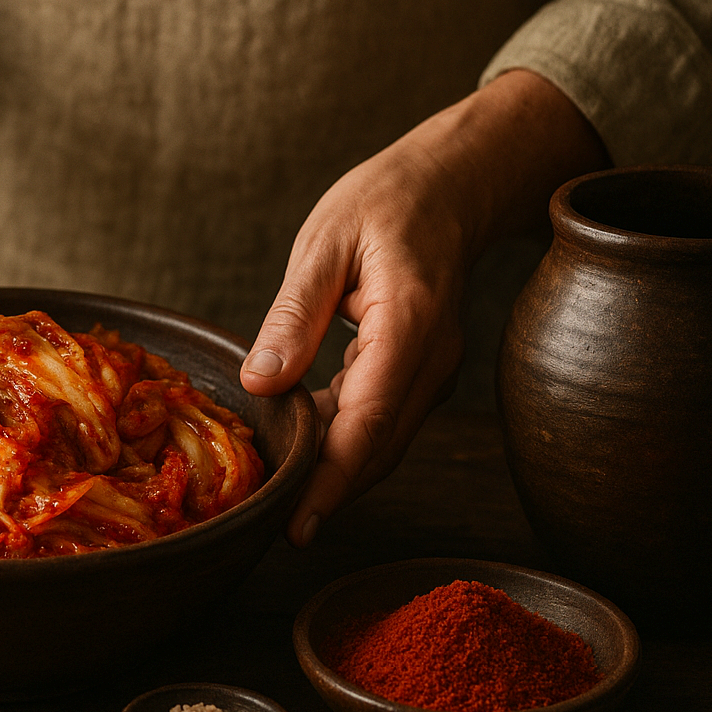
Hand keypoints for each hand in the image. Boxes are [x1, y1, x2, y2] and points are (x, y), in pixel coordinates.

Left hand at [241, 70, 607, 546]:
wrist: (451, 186)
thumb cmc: (385, 203)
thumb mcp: (325, 244)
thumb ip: (293, 315)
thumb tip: (260, 381)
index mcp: (408, 325)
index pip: (367, 423)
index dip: (330, 482)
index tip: (296, 526)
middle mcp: (432, 361)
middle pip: (377, 448)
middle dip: (327, 493)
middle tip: (271, 526)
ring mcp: (434, 372)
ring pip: (382, 443)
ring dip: (334, 472)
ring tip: (278, 495)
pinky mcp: (422, 374)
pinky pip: (382, 422)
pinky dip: (343, 442)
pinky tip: (300, 446)